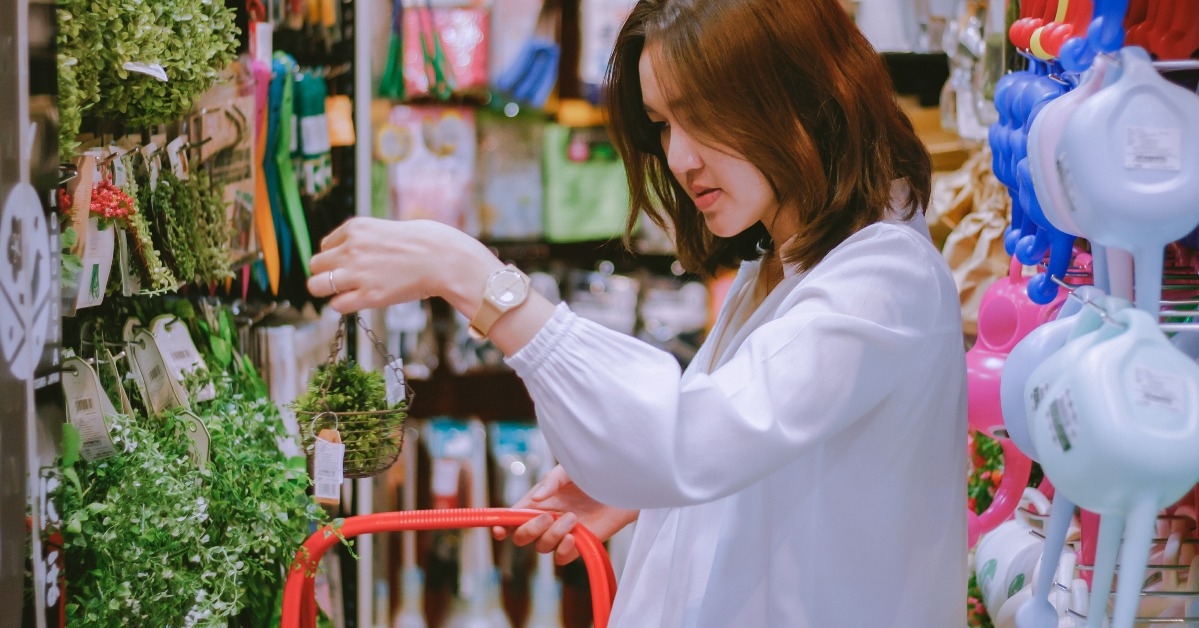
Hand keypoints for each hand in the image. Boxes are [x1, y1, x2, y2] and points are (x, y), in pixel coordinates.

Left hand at [307, 217, 500, 313]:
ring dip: (327, 290)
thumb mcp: (385, 228)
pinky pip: (337, 305)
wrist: (443, 259)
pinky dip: (343, 305)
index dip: (336, 257)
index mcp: (355, 228)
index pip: (325, 246)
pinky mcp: (369, 295)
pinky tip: (359, 300)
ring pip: (316, 285)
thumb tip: (348, 253)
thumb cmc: (423, 242)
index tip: (351, 264)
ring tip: (345, 291)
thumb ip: (363, 239)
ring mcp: (358, 273)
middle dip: (326, 273)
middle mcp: (351, 249)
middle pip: (314, 264)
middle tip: (345, 280)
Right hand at [493, 465, 638, 564]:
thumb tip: (535, 499)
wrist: (626, 485)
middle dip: (529, 530)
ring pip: (542, 547)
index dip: (502, 524)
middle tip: (547, 516)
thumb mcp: (570, 469)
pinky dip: (564, 549)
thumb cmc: (596, 472)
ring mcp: (563, 532)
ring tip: (572, 517)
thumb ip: (551, 481)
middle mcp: (548, 518)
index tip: (499, 528)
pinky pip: (561, 557)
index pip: (513, 516)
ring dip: (552, 534)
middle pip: (521, 537)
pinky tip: (574, 535)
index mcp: (540, 500)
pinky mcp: (580, 543)